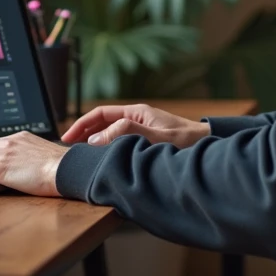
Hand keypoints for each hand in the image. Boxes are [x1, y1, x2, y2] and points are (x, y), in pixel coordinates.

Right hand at [61, 103, 209, 147]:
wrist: (208, 147)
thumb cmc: (188, 142)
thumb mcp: (157, 137)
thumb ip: (128, 134)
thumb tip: (97, 139)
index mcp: (137, 113)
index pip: (100, 114)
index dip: (81, 125)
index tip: (66, 138)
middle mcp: (138, 119)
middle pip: (102, 123)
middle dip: (84, 134)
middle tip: (68, 149)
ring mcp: (142, 130)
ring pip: (110, 134)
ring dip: (94, 143)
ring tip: (81, 157)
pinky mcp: (146, 142)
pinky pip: (120, 143)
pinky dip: (108, 150)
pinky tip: (104, 162)